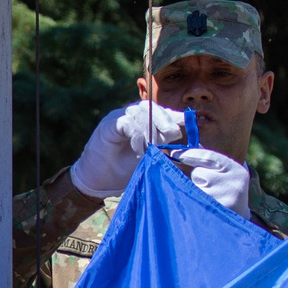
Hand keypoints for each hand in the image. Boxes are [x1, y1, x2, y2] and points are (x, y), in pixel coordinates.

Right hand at [68, 102, 189, 196]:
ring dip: (151, 128)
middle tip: (173, 134)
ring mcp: (118, 118)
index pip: (161, 112)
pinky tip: (139, 149)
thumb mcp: (149, 159)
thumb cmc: (124, 170)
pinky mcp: (108, 125)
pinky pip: (127, 121)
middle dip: (165, 119)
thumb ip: (164, 150)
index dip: (175, 115)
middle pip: (151, 106)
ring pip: (140, 111)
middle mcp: (131, 116)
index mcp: (143, 122)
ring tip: (153, 146)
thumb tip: (186, 148)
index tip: (189, 121)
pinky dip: (136, 135)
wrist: (98, 181)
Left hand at [175, 147, 251, 215]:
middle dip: (196, 177)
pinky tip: (203, 206)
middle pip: (198, 173)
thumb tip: (181, 149)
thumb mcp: (224, 173)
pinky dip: (193, 201)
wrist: (236, 219)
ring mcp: (225, 201)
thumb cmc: (225, 190)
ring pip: (193, 188)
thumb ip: (207, 161)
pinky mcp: (214, 213)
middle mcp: (234, 185)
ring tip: (208, 197)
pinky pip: (192, 201)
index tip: (174, 153)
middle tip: (206, 185)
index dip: (189, 154)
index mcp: (237, 171)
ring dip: (195, 191)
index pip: (208, 156)